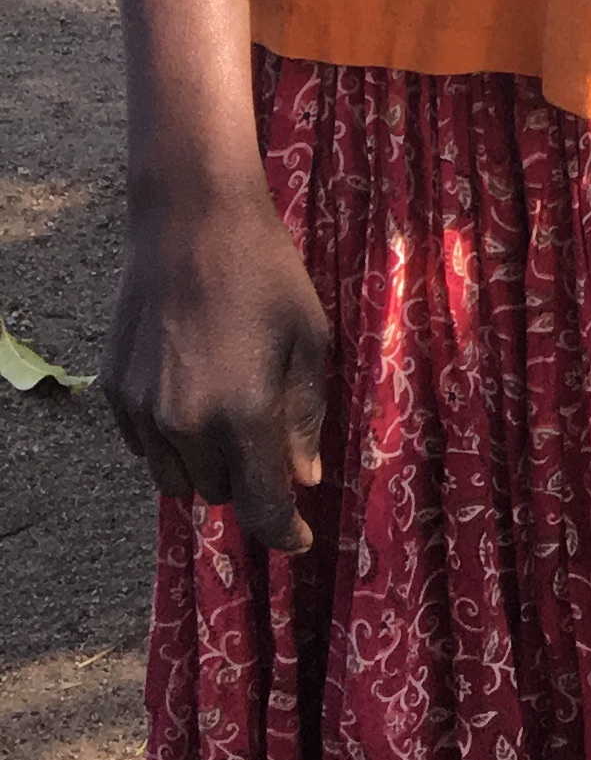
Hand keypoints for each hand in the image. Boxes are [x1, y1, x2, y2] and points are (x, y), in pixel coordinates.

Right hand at [104, 183, 332, 556]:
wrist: (190, 220)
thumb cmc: (265, 271)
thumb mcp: (308, 339)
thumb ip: (305, 417)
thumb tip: (303, 478)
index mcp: (242, 414)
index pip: (262, 505)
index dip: (284, 532)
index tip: (300, 539)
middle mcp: (185, 424)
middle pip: (220, 493)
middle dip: (250, 478)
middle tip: (270, 435)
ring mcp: (142, 412)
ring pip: (178, 479)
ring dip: (208, 464)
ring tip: (230, 410)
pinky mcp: (114, 393)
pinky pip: (146, 447)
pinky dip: (172, 440)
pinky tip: (193, 391)